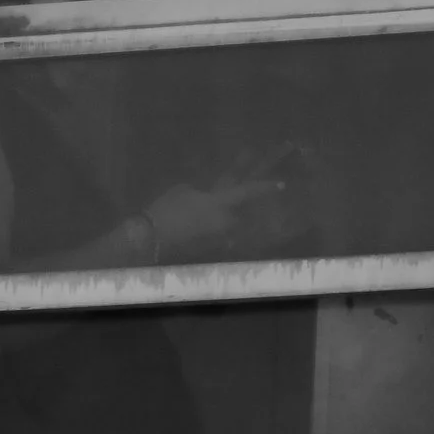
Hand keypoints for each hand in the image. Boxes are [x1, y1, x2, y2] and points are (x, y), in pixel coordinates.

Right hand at [140, 173, 312, 262]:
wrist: (151, 240)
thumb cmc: (167, 209)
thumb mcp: (183, 190)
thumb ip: (201, 191)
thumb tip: (206, 197)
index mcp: (220, 203)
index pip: (249, 192)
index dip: (265, 187)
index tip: (282, 184)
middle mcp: (226, 223)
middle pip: (241, 210)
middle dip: (243, 201)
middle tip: (246, 193)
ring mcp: (219, 238)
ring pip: (228, 223)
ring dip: (224, 217)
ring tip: (210, 212)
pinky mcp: (210, 248)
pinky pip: (218, 234)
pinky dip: (214, 228)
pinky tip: (199, 225)